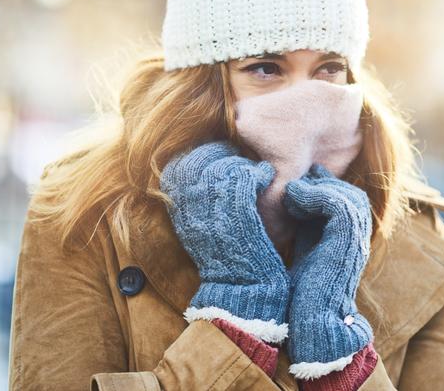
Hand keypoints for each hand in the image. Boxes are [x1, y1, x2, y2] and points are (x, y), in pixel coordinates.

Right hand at [160, 140, 289, 342]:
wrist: (241, 291)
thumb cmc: (227, 258)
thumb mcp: (199, 228)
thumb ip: (196, 200)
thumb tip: (206, 169)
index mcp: (177, 209)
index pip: (181, 164)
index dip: (202, 154)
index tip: (219, 156)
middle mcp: (189, 206)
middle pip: (201, 159)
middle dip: (222, 153)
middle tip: (239, 157)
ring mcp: (212, 208)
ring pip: (225, 165)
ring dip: (242, 164)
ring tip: (254, 172)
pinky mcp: (238, 212)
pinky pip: (246, 176)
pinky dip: (259, 172)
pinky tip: (265, 176)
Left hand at [282, 163, 373, 378]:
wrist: (311, 321)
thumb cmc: (302, 294)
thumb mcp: (304, 250)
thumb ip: (306, 228)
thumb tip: (292, 201)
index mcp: (350, 241)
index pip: (347, 202)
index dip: (324, 188)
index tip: (297, 183)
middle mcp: (358, 239)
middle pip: (351, 195)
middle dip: (324, 184)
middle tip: (297, 181)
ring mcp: (357, 240)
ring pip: (347, 196)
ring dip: (317, 188)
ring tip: (292, 192)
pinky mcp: (348, 241)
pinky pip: (337, 204)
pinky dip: (314, 195)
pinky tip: (293, 198)